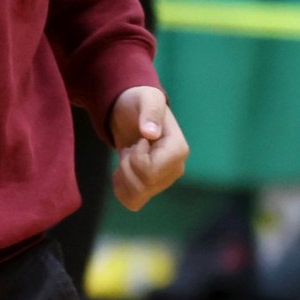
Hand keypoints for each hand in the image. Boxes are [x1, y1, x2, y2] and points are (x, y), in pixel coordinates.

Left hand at [109, 86, 188, 210]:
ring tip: (126, 156)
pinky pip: (133, 201)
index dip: (137, 158)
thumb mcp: (145, 99)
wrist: (130, 112)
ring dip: (122, 177)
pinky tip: (120, 171)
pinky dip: (120, 188)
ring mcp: (163, 181)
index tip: (138, 140)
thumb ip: (150, 112)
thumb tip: (151, 133)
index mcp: (178, 150)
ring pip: (137, 196)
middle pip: (144, 185)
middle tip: (129, 148)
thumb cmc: (139, 102)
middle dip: (127, 167)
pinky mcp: (151, 187)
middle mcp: (175, 169)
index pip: (152, 172)